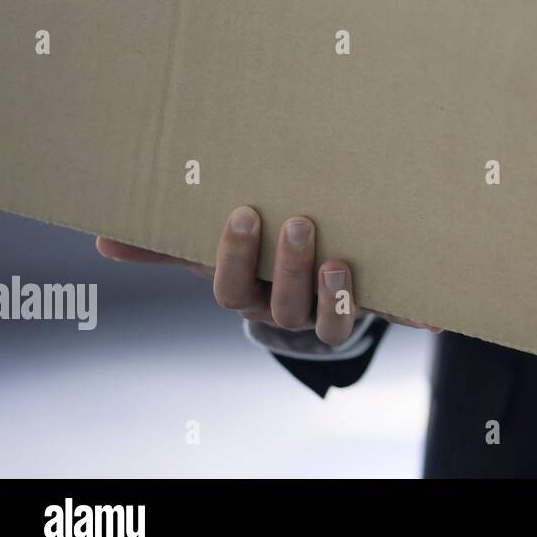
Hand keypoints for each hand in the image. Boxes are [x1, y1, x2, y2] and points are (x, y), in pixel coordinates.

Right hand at [96, 206, 439, 343]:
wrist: (314, 293)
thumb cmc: (260, 262)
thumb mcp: (219, 249)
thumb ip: (167, 244)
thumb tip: (101, 241)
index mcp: (250, 296)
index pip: (230, 289)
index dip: (235, 256)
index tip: (244, 211)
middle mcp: (289, 314)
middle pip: (283, 306)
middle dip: (290, 267)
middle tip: (300, 221)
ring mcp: (332, 320)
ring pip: (331, 326)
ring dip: (338, 297)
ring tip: (344, 261)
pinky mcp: (376, 315)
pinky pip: (394, 322)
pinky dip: (415, 318)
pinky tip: (435, 316)